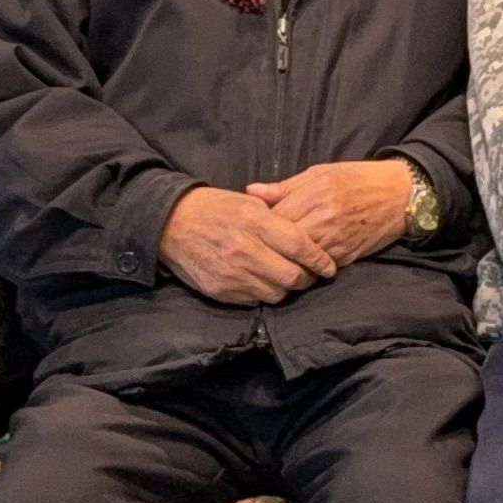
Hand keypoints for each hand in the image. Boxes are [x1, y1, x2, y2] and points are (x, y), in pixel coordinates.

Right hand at [160, 185, 334, 306]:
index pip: (300, 246)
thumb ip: (278, 218)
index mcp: (256, 222)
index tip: (329, 266)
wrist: (173, 224)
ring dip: (287, 288)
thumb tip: (308, 237)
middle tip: (311, 275)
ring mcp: (233, 274)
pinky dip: (264, 293)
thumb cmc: (216, 208)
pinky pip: (255, 300)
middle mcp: (247, 250)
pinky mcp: (222, 290)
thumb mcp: (248, 202)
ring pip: (276, 293)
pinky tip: (265, 282)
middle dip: (307, 278)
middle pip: (292, 276)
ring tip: (288, 279)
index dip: (320, 259)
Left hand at [248, 158, 417, 269]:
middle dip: (270, 246)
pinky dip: (306, 267)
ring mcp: (336, 242)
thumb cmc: (357, 179)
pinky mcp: (347, 258)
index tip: (253, 226)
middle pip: (284, 243)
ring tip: (275, 257)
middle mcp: (324, 221)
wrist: (399, 195)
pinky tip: (297, 263)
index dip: (261, 224)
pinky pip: (318, 269)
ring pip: (299, 260)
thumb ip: (284, 187)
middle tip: (259, 246)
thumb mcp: (320, 173)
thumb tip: (250, 192)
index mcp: (315, 195)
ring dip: (286, 260)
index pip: (275, 218)